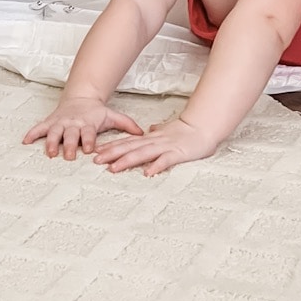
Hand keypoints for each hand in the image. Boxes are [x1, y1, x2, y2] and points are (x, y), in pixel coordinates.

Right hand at [23, 94, 143, 160]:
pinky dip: (32, 134)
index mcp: (88, 123)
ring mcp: (61, 122)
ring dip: (51, 142)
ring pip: (54, 132)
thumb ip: (127, 125)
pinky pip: (39, 128)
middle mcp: (73, 123)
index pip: (88, 133)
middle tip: (68, 156)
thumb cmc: (96, 112)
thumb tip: (142, 133)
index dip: (88, 140)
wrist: (80, 97)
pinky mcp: (51, 122)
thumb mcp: (112, 116)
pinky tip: (24, 141)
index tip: (89, 149)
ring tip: (49, 152)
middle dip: (69, 144)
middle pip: (70, 134)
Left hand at [93, 114, 219, 176]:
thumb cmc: (186, 131)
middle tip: (96, 161)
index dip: (112, 146)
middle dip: (112, 154)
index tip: (97, 152)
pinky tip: (147, 173)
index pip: (128, 142)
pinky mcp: (178, 153)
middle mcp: (154, 141)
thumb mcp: (167, 130)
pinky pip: (166, 160)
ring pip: (143, 153)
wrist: (204, 126)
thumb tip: (149, 130)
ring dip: (127, 160)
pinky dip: (156, 166)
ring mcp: (166, 147)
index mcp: (151, 138)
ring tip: (114, 168)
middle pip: (130, 147)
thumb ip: (157, 132)